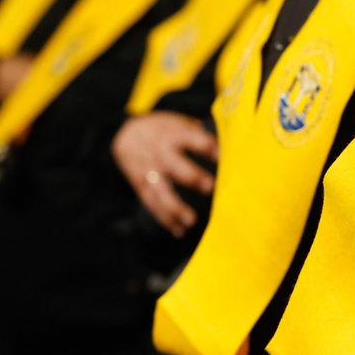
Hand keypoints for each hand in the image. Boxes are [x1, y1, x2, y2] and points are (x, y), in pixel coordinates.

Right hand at [111, 113, 218, 237]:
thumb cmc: (163, 130)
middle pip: (175, 166)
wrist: (126, 134)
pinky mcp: (141, 186)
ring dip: (176, 207)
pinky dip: (165, 219)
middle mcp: (160, 153)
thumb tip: (228, 146)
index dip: (206, 146)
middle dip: (192, 177)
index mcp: (172, 135)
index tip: (221, 156)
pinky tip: (178, 230)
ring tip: (192, 221)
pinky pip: (152, 204)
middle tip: (209, 187)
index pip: (191, 138)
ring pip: (161, 192)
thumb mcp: (178, 123)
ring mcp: (149, 171)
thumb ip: (199, 134)